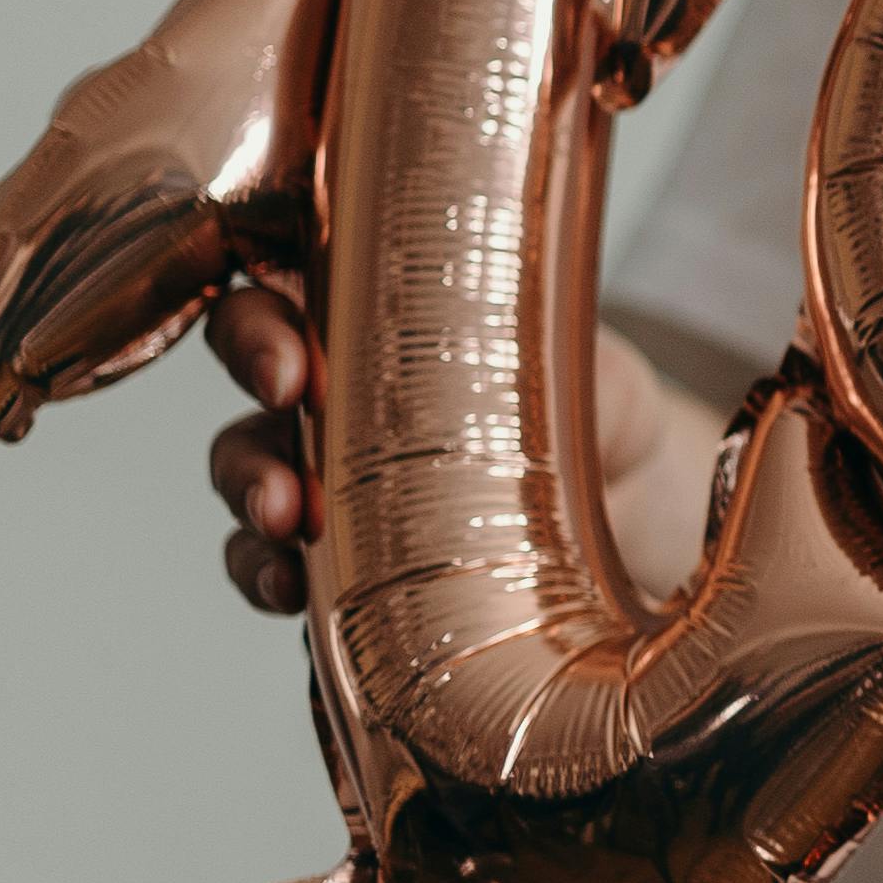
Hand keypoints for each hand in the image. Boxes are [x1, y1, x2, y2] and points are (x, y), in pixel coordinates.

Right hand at [207, 289, 705, 610]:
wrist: (636, 510)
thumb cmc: (598, 410)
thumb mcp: (595, 369)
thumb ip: (564, 361)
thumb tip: (553, 368)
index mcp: (378, 311)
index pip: (282, 294)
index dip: (258, 329)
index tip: (290, 373)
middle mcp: (338, 382)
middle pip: (247, 382)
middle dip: (250, 402)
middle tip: (284, 452)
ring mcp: (328, 466)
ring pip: (247, 470)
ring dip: (250, 493)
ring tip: (284, 521)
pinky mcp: (339, 548)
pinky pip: (270, 559)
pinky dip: (264, 572)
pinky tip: (290, 589)